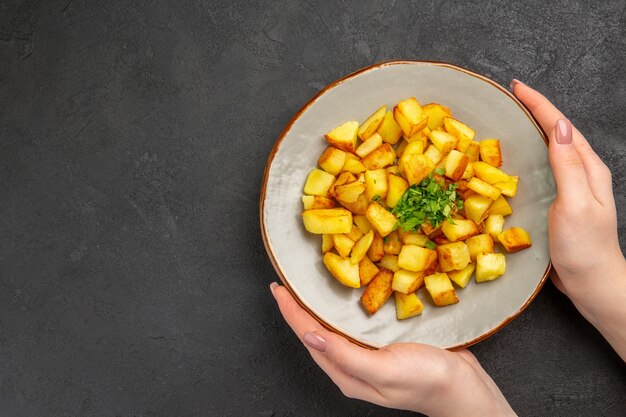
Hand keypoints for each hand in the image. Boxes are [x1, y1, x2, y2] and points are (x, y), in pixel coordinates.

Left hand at [270, 283, 516, 416]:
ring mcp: (367, 354)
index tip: (278, 288)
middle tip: (288, 281)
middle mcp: (352, 364)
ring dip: (318, 305)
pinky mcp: (383, 344)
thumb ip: (346, 354)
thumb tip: (310, 336)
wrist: (463, 388)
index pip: (309, 337)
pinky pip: (355, 322)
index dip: (291, 312)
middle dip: (299, 307)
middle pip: (316, 331)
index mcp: (346, 373)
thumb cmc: (426, 381)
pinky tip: (345, 294)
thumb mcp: (384, 369)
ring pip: (333, 326)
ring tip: (307, 284)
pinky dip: (343, 307)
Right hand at [512, 80, 625, 359]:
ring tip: (510, 118)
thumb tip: (560, 128)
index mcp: (588, 169)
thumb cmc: (584, 247)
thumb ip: (568, 167)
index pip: (561, 127)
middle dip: (535, 110)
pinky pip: (542, 169)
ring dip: (531, 130)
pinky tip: (514, 160)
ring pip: (549, 149)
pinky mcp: (557, 201)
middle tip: (510, 98)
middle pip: (557, 132)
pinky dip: (528, 156)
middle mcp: (581, 173)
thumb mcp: (576, 204)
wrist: (591, 282)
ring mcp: (570, 187)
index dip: (540, 105)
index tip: (517, 87)